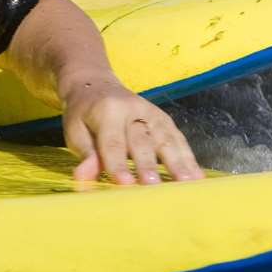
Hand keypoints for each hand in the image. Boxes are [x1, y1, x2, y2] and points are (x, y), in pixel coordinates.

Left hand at [58, 75, 202, 183]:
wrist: (97, 85)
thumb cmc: (83, 114)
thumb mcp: (74, 130)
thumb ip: (84, 153)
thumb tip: (84, 176)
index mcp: (107, 111)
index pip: (113, 142)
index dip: (118, 164)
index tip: (125, 184)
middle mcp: (132, 109)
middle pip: (142, 140)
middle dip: (148, 164)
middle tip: (153, 186)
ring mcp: (151, 113)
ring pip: (165, 138)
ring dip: (177, 162)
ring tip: (187, 184)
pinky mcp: (163, 119)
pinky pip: (177, 138)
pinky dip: (188, 157)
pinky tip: (197, 176)